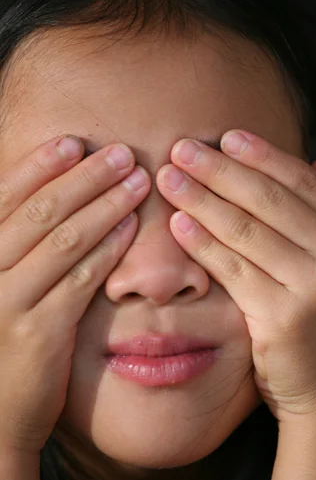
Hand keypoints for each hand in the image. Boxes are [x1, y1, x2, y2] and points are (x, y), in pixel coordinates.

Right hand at [0, 135, 149, 453]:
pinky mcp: (39, 331)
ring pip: (64, 240)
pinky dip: (108, 248)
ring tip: (138, 180)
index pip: (6, 197)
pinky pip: (80, 279)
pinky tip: (131, 227)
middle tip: (122, 153)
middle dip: (85, 177)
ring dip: (105, 204)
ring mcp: (9, 302)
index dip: (41, 166)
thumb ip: (16, 244)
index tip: (75, 142)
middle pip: (41, 212)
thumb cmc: (0, 337)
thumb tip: (48, 196)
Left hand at [156, 130, 315, 421]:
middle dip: (219, 169)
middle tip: (182, 148)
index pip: (300, 180)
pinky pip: (231, 268)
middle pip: (268, 198)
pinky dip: (202, 243)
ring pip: (244, 229)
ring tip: (169, 178)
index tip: (224, 137)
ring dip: (200, 199)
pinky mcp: (282, 317)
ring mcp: (315, 286)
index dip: (259, 155)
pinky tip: (178, 223)